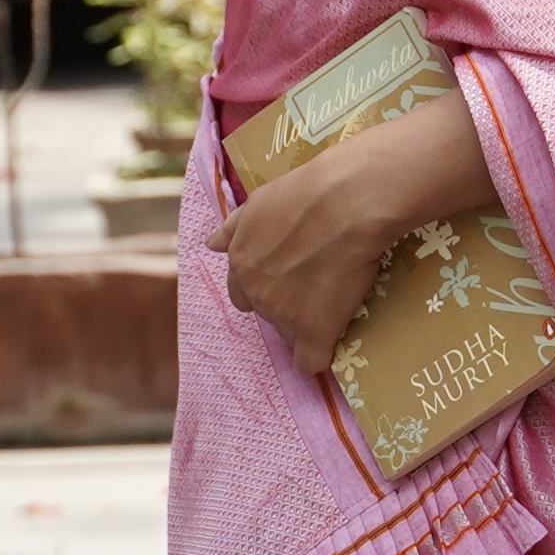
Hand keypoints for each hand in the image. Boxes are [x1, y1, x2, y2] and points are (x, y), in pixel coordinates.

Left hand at [207, 87, 498, 375]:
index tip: (291, 276)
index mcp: (239, 263)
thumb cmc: (305, 193)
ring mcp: (283, 315)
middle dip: (285, 304)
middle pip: (266, 315)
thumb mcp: (258, 203)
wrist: (345, 203)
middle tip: (315, 283)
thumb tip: (209, 244)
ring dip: (307, 322)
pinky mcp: (313, 330)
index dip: (268, 286)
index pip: (242, 294)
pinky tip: (332, 340)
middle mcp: (254, 293)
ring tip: (334, 296)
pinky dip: (320, 354)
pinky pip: (310, 361)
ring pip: (290, 333)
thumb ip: (233, 228)